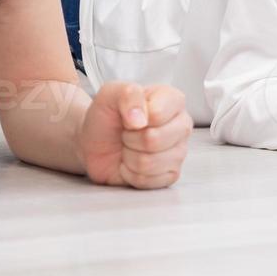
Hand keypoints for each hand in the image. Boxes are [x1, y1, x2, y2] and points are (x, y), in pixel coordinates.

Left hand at [78, 82, 192, 188]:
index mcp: (173, 100)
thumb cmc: (107, 116)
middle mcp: (182, 125)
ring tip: (129, 147)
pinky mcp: (172, 174)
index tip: (128, 116)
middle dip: (130, 139)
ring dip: (129, 157)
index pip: (157, 114)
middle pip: (154, 140)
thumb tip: (140, 119)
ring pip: (149, 163)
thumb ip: (128, 95)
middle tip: (126, 133)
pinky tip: (131, 162)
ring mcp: (179, 151)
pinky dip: (131, 174)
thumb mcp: (110, 93)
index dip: (134, 118)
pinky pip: (148, 181)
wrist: (95, 142)